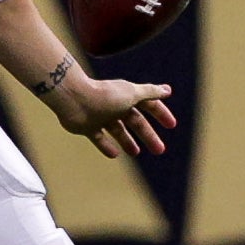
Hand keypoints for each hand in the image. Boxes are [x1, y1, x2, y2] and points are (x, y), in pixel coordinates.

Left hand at [42, 68, 176, 158]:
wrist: (73, 99)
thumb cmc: (105, 95)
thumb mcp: (132, 93)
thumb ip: (150, 92)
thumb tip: (168, 90)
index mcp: (127, 96)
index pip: (148, 105)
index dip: (160, 114)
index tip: (171, 125)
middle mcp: (115, 105)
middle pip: (135, 122)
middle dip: (148, 135)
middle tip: (159, 150)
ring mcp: (101, 116)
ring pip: (118, 130)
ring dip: (128, 141)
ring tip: (135, 152)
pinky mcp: (87, 127)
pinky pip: (99, 138)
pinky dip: (106, 146)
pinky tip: (115, 154)